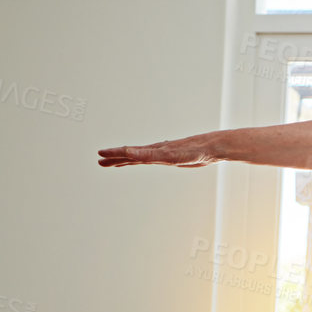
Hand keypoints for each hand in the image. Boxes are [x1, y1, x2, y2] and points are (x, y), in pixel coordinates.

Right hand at [97, 136, 216, 167]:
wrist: (211, 147)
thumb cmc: (192, 151)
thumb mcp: (168, 155)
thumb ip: (147, 154)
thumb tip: (128, 152)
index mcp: (152, 151)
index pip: (128, 152)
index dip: (114, 154)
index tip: (99, 155)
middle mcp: (155, 151)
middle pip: (131, 155)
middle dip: (115, 159)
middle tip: (100, 161)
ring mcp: (163, 153)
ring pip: (140, 157)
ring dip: (127, 160)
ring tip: (114, 164)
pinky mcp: (171, 157)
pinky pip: (152, 159)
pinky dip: (143, 160)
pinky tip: (142, 160)